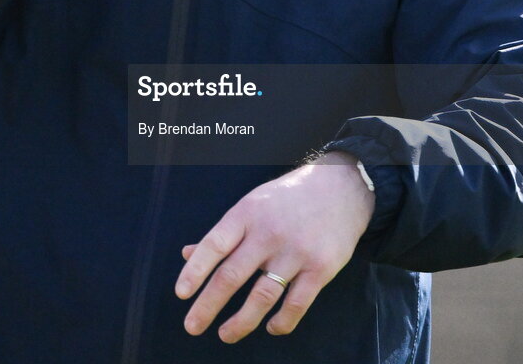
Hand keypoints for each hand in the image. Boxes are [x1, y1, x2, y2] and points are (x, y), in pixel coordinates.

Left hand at [175, 152, 374, 342]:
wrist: (341, 188)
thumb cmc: (287, 199)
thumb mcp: (252, 205)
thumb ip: (223, 233)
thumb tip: (187, 254)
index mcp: (247, 213)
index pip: (215, 244)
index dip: (195, 270)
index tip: (181, 294)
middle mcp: (268, 232)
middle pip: (232, 275)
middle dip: (208, 305)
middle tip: (192, 326)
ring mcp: (295, 251)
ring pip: (262, 296)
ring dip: (241, 322)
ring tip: (226, 334)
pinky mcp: (320, 268)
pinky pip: (296, 304)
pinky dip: (281, 322)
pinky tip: (270, 328)